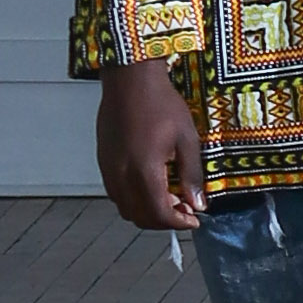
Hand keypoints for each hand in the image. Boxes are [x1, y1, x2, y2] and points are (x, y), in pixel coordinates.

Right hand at [97, 60, 205, 229]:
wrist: (130, 80)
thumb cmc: (162, 104)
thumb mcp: (187, 139)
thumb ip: (192, 175)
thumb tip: (199, 203)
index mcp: (143, 171)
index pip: (159, 214)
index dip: (178, 222)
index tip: (194, 218)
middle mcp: (121, 176)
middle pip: (139, 217)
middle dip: (164, 220)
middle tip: (184, 208)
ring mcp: (108, 169)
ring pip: (125, 208)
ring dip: (147, 211)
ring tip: (168, 196)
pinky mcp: (103, 161)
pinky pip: (116, 193)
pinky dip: (133, 199)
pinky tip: (150, 183)